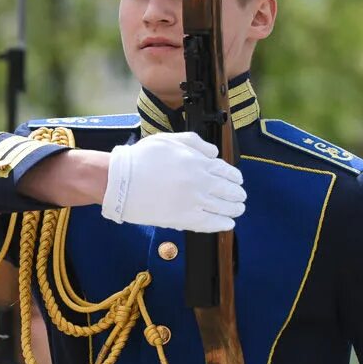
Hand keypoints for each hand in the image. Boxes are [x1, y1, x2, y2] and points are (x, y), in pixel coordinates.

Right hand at [102, 132, 245, 232]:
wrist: (122, 181)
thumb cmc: (141, 159)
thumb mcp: (169, 140)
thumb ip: (195, 143)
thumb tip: (214, 152)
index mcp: (198, 162)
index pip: (226, 171)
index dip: (235, 177)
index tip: (238, 181)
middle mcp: (201, 182)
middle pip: (229, 190)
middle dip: (237, 194)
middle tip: (240, 197)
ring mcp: (194, 201)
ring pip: (224, 208)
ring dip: (234, 209)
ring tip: (237, 210)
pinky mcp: (185, 219)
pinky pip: (211, 223)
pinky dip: (223, 224)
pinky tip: (228, 223)